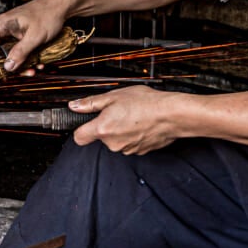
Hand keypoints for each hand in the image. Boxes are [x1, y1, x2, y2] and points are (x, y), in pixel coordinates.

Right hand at [0, 0, 69, 73]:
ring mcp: (13, 33)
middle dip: (2, 66)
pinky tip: (38, 63)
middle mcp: (5, 28)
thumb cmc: (48, 14)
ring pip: (8, 55)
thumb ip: (21, 52)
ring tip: (34, 69)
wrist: (61, 6)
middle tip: (6, 76)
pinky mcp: (21, 37)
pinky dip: (27, 60)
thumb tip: (7, 66)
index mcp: (3, 24)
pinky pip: (18, 52)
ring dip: (20, 65)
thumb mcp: (35, 37)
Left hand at [69, 85, 184, 154]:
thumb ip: (91, 103)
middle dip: (106, 126)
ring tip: (133, 116)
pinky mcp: (140, 152)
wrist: (172, 115)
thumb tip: (75, 106)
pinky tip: (141, 124)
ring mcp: (127, 149)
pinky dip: (133, 136)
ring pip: (116, 141)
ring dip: (121, 131)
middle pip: (101, 137)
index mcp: (102, 129)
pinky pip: (130, 144)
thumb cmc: (146, 103)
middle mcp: (113, 143)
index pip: (79, 138)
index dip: (80, 129)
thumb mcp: (114, 96)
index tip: (85, 122)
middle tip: (118, 112)